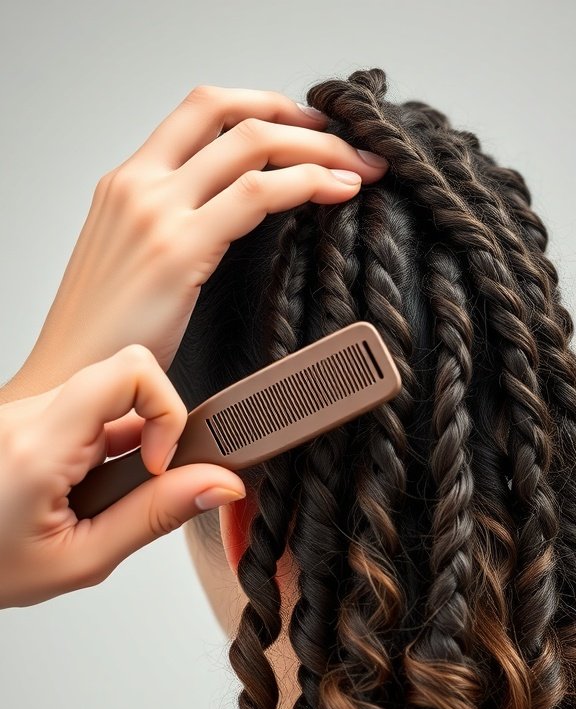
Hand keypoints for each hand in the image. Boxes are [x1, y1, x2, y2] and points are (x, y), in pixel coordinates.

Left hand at [0, 345, 246, 608]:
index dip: (166, 408)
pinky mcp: (21, 418)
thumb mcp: (84, 559)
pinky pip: (80, 412)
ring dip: (120, 444)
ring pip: (104, 399)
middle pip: (122, 382)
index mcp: (39, 447)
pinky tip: (78, 488)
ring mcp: (19, 412)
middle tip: (138, 485)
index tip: (159, 462)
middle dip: (148, 432)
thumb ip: (156, 515)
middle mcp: (24, 415)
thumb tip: (218, 483)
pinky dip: (97, 447)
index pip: (129, 371)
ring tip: (95, 498)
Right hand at [1, 84, 387, 404]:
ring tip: (358, 169)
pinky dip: (306, 183)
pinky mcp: (177, 249)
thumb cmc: (104, 337)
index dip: (263, 108)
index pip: (202, 112)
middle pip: (230, 112)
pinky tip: (337, 192)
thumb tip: (228, 227)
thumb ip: (174, 231)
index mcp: (126, 182)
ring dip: (317, 148)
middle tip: (345, 141)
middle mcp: (138, 183)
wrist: (68, 378)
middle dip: (299, 118)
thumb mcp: (133, 265)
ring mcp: (155, 211)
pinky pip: (257, 193)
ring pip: (252, 142)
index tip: (306, 130)